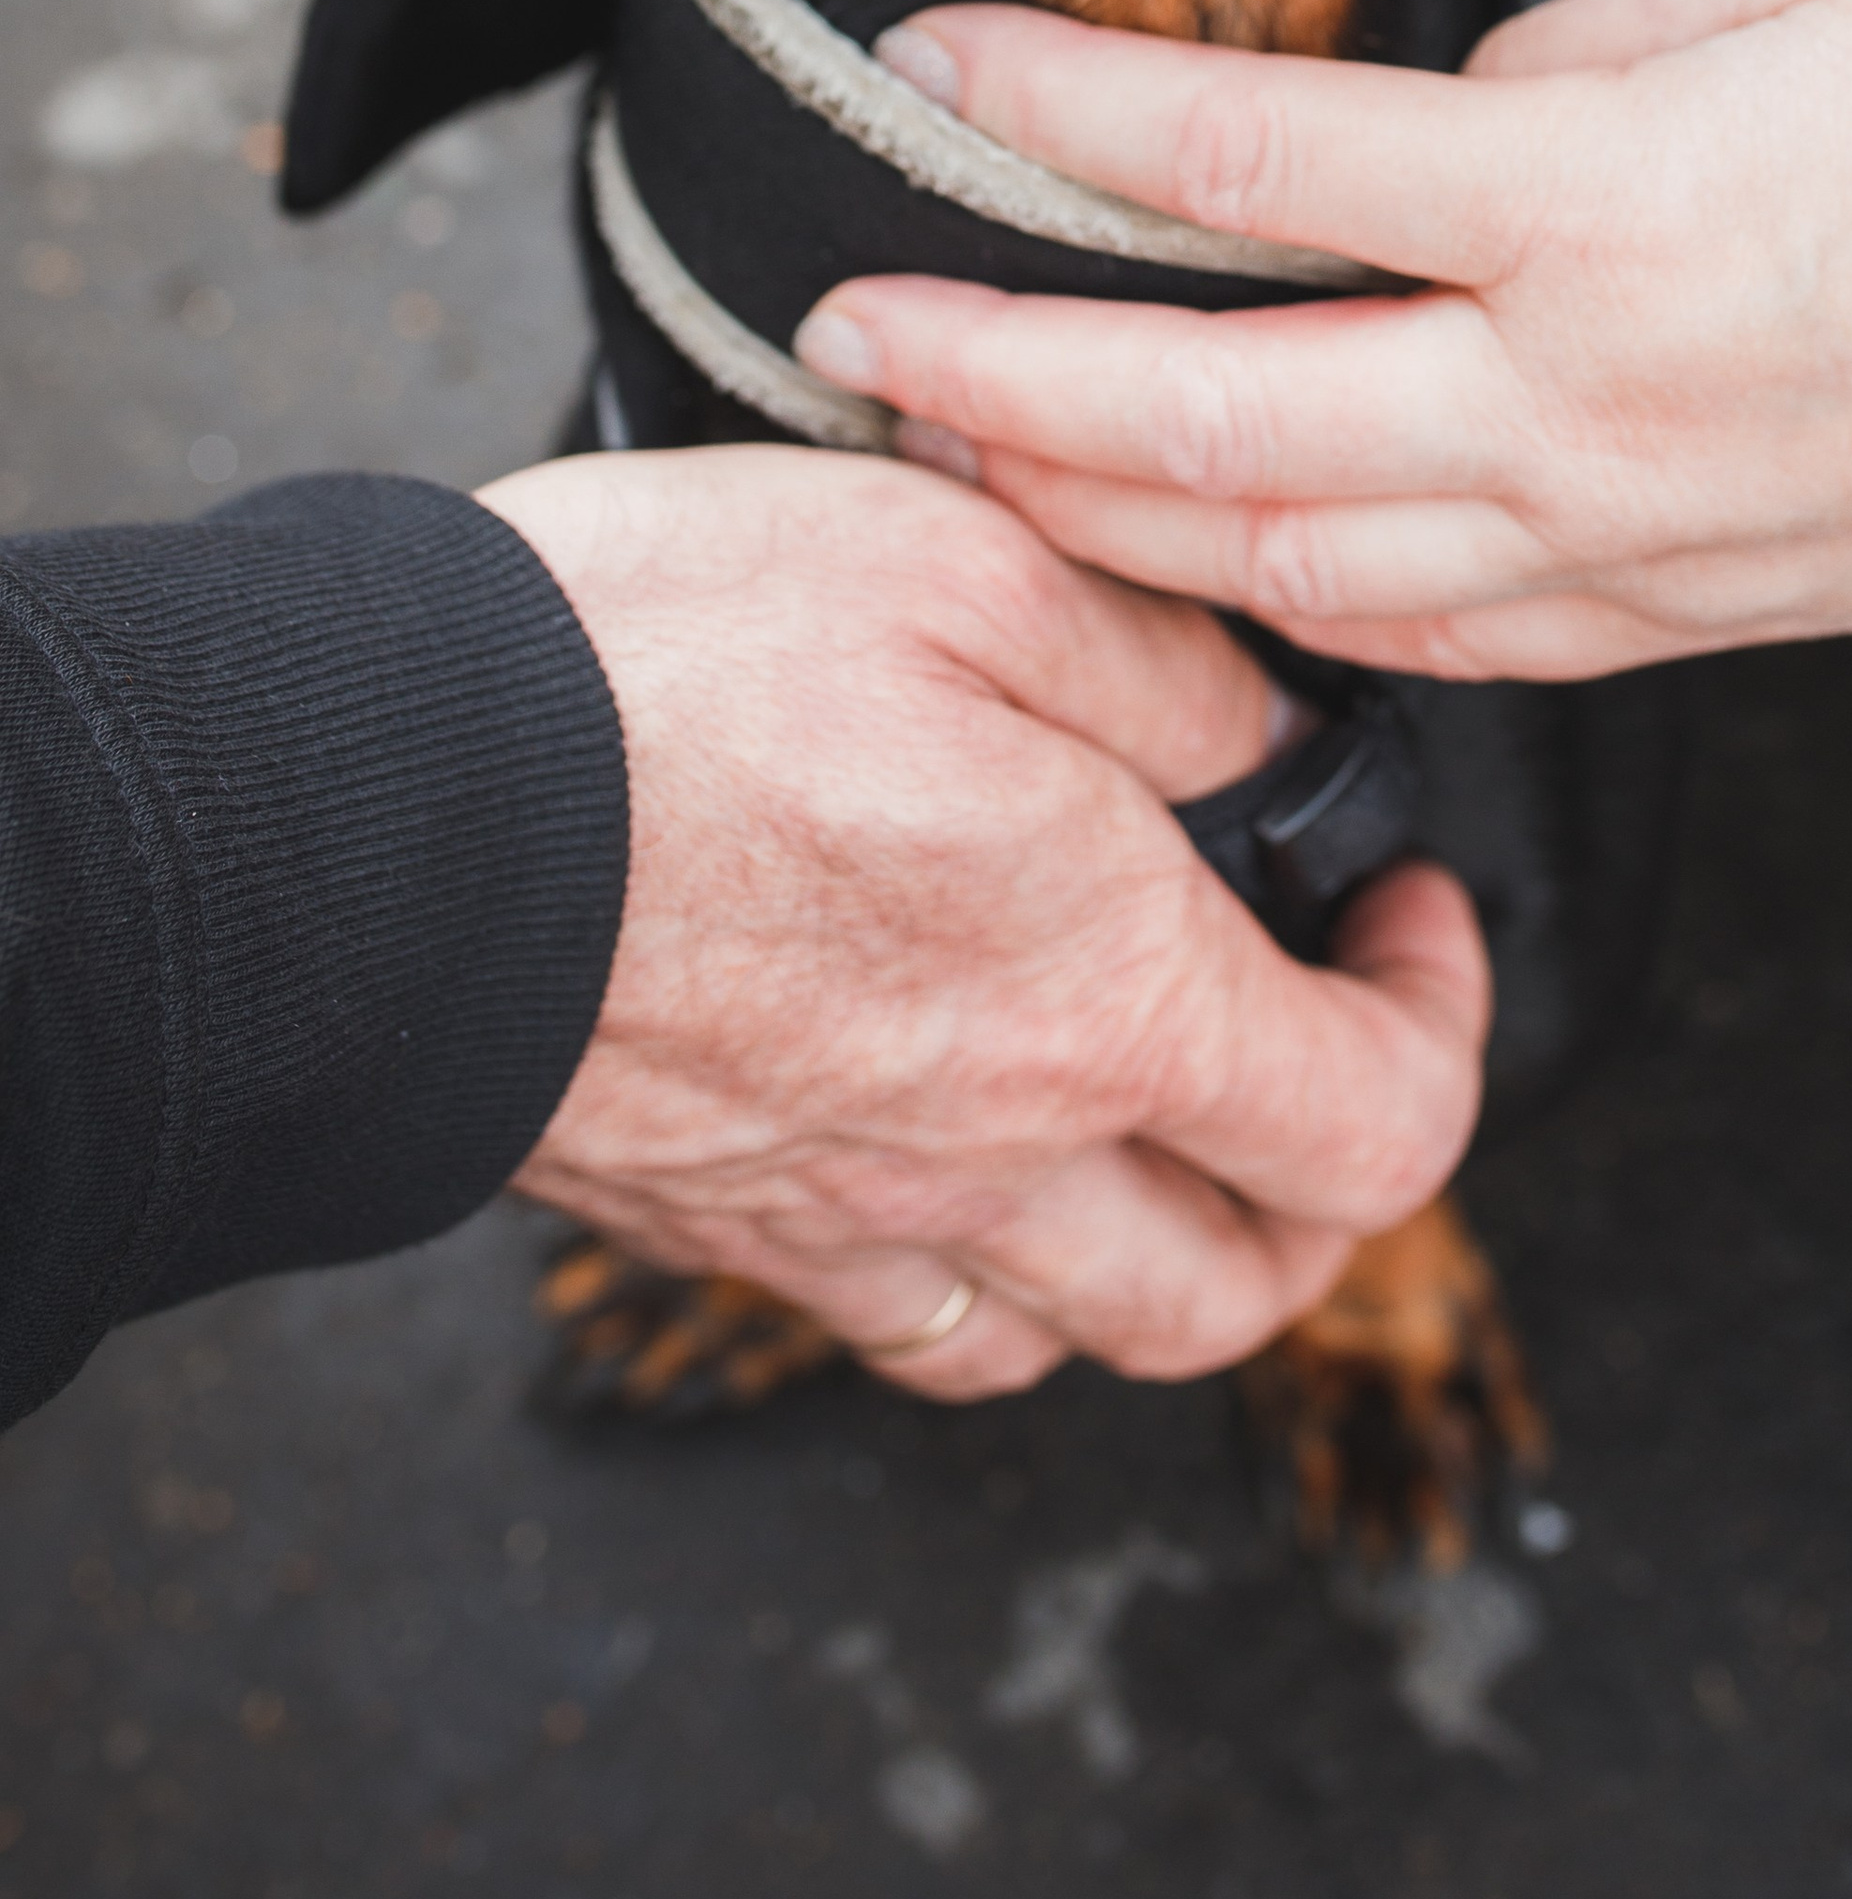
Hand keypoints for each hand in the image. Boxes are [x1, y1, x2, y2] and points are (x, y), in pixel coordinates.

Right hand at [480, 447, 1486, 1399]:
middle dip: (1330, 1179)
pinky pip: (901, 1326)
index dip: (1441, 1019)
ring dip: (1162, 1248)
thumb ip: (1164, 658)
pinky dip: (980, 1275)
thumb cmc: (659, 672)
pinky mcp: (716, 1222)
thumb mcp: (969, 561)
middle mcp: (996, 1151)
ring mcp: (846, 1215)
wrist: (364, 812)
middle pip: (1249, 1283)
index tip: (1401, 912)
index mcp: (1103, 993)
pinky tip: (961, 1150)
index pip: (1381, 1119)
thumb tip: (1263, 729)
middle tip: (1312, 1035)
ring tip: (1153, 1111)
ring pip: (1079, 1336)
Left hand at [792, 0, 1851, 672]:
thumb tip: (1418, 122)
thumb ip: (1550, 67)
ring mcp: (1620, 538)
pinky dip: (1277, 603)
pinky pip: (1423, 636)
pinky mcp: (1673, 617)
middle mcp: (1578, 399)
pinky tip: (1197, 566)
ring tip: (963, 463)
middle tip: (839, 340)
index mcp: (1599, 207)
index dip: (1053, 114)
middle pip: (1202, 420)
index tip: (926, 68)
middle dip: (986, 385)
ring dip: (1093, 521)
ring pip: (1281, 567)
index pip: (1249, 161)